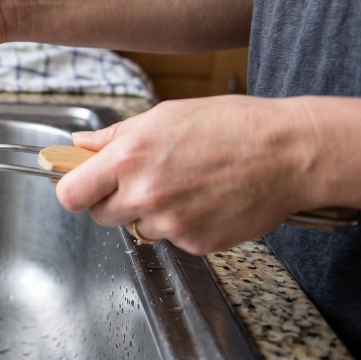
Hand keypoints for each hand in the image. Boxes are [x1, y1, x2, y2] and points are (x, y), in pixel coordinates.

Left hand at [55, 95, 317, 254]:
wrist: (289, 153)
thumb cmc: (232, 126)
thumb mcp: (165, 116)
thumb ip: (115, 136)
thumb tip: (79, 145)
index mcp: (130, 157)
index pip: (70, 194)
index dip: (75, 190)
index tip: (83, 185)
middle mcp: (145, 194)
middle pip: (100, 216)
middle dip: (113, 201)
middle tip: (142, 180)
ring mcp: (171, 223)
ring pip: (138, 228)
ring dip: (151, 213)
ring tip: (185, 185)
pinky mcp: (196, 243)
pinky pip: (172, 239)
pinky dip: (183, 224)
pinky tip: (206, 200)